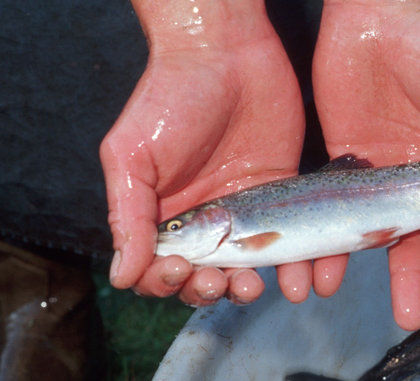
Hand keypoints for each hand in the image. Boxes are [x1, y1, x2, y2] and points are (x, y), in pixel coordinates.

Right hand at [100, 0, 326, 305]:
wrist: (226, 51)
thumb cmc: (168, 98)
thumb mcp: (132, 156)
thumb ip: (128, 216)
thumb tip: (121, 276)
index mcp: (163, 214)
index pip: (159, 270)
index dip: (166, 282)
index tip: (180, 270)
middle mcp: (203, 219)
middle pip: (204, 276)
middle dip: (209, 289)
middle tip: (221, 282)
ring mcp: (243, 208)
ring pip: (247, 266)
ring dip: (248, 286)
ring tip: (254, 286)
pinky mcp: (279, 192)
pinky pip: (289, 239)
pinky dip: (294, 264)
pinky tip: (298, 276)